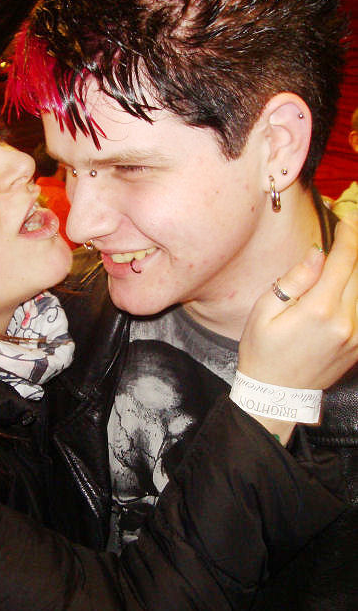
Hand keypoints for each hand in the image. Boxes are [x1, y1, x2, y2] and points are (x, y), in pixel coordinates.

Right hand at [238, 214, 357, 440]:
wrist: (276, 394)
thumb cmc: (262, 351)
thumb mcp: (264, 312)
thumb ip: (294, 280)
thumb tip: (317, 253)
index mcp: (319, 310)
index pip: (345, 260)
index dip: (349, 233)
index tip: (347, 216)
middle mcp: (345, 321)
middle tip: (352, 225)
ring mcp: (357, 336)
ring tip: (351, 253)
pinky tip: (350, 281)